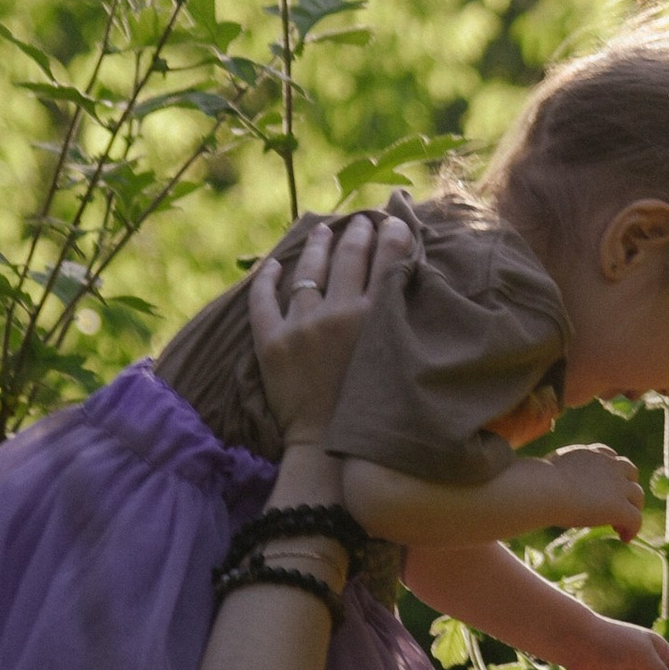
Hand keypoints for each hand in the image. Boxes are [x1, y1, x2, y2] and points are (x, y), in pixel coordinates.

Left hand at [247, 208, 409, 443]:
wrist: (329, 448)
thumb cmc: (371, 407)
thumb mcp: (395, 360)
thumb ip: (400, 322)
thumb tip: (406, 284)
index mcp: (375, 320)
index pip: (386, 262)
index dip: (390, 236)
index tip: (391, 221)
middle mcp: (339, 315)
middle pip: (348, 259)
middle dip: (356, 235)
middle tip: (360, 222)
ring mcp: (302, 326)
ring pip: (308, 271)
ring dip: (317, 246)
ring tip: (322, 231)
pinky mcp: (271, 343)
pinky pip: (263, 300)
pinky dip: (267, 279)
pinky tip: (273, 264)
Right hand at [541, 442, 644, 541]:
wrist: (545, 489)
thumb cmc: (537, 483)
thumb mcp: (549, 471)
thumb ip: (559, 475)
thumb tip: (544, 485)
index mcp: (590, 453)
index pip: (610, 457)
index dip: (612, 473)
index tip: (605, 488)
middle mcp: (608, 464)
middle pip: (630, 473)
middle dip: (626, 488)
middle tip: (616, 506)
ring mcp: (617, 485)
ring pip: (637, 496)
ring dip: (631, 509)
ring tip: (619, 526)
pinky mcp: (620, 506)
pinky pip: (636, 519)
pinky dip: (633, 529)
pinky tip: (624, 538)